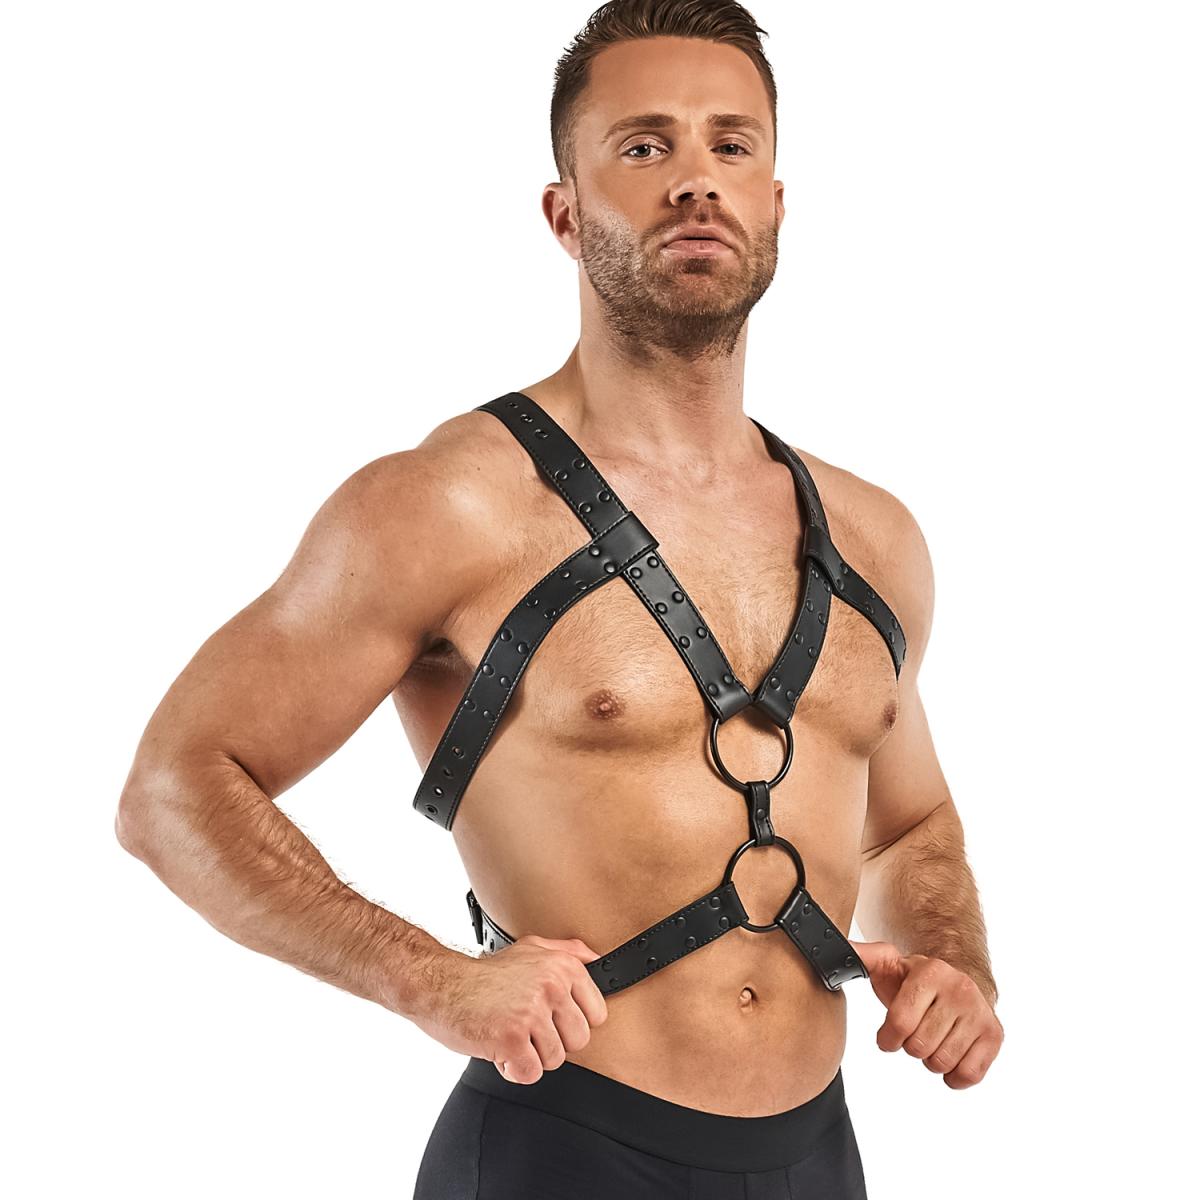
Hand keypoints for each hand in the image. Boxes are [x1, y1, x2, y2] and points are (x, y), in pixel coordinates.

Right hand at [409, 934, 607, 1084]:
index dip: (570, 1022)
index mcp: (562, 966)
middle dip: (551, 1041)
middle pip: (579, 1041)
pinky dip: (512, 1069)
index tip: (547, 1016)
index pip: (597, 1014)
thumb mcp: (530, 949)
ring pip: (555, 1060)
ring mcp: (532, 1012)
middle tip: (523, 1025)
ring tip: (508, 1032)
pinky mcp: (512, 1038)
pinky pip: (530, 1074)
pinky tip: (498, 1047)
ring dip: (529, 1055)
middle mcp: (551, 986)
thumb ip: (569, 952)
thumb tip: (599, 961)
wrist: (440, 984)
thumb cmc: (485, 975)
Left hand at [850, 940, 1003, 1088]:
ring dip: (931, 1060)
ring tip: (932, 1039)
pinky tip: (950, 1055)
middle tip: (916, 1032)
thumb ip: (861, 957)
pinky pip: (969, 1074)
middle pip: (919, 1047)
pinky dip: (954, 1075)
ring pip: (942, 1063)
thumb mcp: (887, 966)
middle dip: (910, 1046)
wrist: (959, 984)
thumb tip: (833, 944)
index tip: (887, 1037)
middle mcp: (959, 989)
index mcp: (930, 971)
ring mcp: (980, 1012)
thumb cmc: (915, 983)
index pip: (900, 1023)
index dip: (888, 1038)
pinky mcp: (994, 1035)